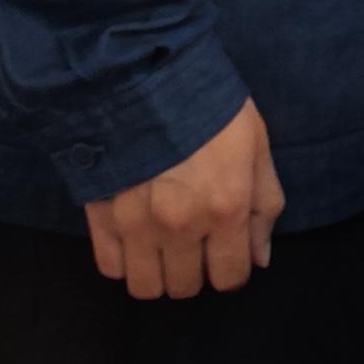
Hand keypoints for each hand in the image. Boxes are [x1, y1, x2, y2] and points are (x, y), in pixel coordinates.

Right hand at [84, 99, 282, 299]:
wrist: (143, 76)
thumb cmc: (210, 108)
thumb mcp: (256, 145)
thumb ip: (263, 204)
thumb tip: (260, 257)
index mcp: (224, 209)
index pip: (230, 277)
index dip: (233, 269)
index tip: (228, 252)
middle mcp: (179, 227)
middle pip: (185, 287)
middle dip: (196, 272)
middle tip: (195, 245)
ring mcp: (135, 226)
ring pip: (145, 287)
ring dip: (158, 272)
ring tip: (163, 247)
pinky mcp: (99, 218)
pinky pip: (110, 267)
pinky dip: (124, 260)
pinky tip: (135, 237)